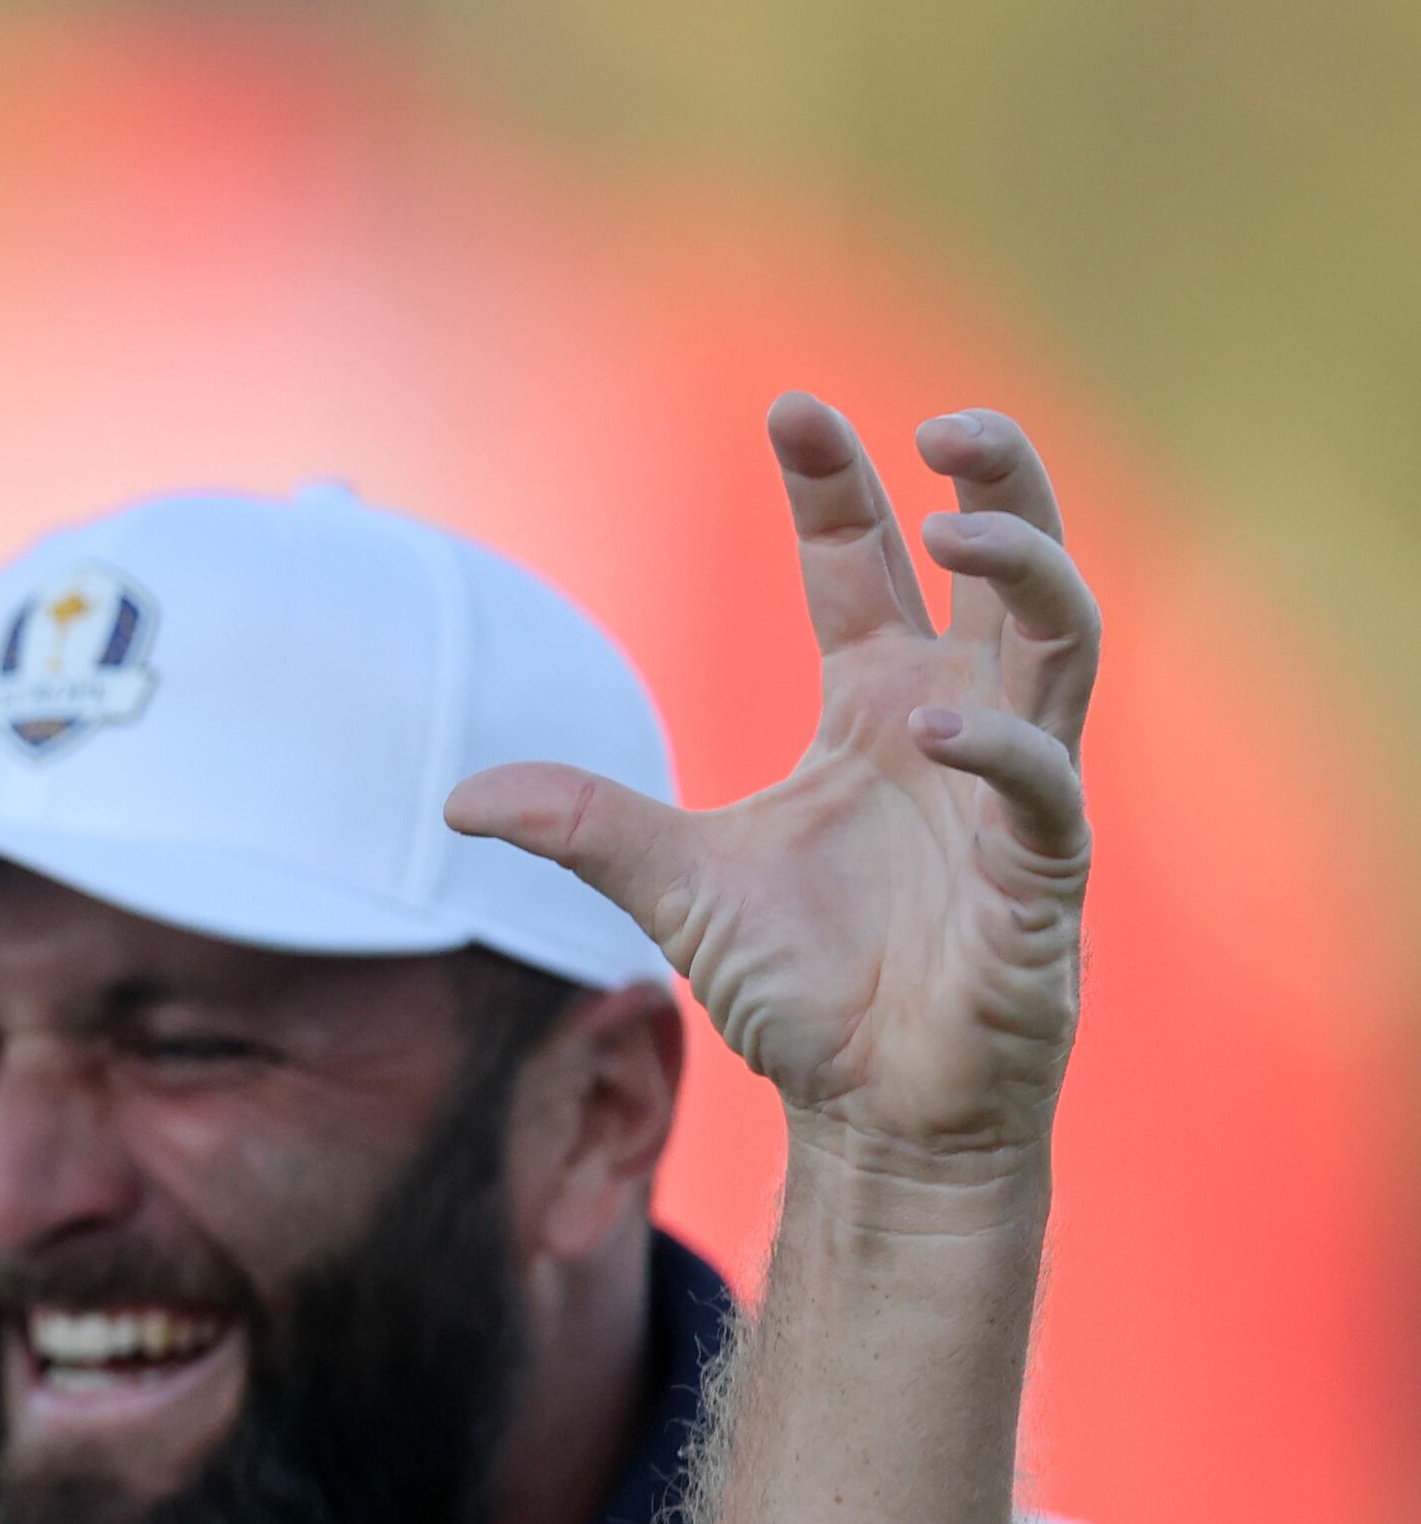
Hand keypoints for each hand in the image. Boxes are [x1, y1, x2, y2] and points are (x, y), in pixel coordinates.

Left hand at [451, 398, 1091, 1184]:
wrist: (870, 1114)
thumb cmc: (799, 991)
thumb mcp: (669, 885)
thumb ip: (581, 825)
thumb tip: (457, 795)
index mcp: (874, 708)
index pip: (863, 566)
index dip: (835, 487)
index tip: (791, 409)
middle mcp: (955, 727)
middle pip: (1008, 567)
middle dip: (995, 479)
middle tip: (946, 420)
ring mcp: (1010, 796)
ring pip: (1066, 639)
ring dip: (1027, 569)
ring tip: (960, 523)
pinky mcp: (1040, 876)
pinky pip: (1044, 786)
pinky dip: (999, 745)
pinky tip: (935, 724)